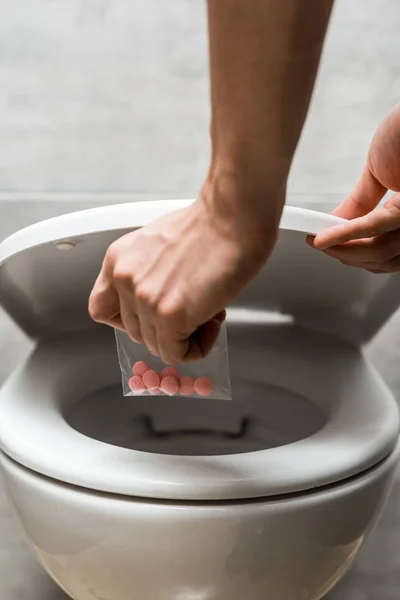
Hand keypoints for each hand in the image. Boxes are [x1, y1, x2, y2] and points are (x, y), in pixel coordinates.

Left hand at [89, 180, 280, 363]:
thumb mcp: (157, 244)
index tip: (150, 317)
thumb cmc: (210, 225)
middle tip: (195, 308)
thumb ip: (146, 274)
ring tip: (209, 309)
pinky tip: (213, 321)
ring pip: (157, 345)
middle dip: (167, 327)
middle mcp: (125, 279)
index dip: (129, 319)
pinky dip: (198, 346)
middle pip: (135, 332)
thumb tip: (158, 304)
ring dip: (185, 336)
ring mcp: (145, 299)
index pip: (101, 309)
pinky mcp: (170, 315)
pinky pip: (178, 354)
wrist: (233, 216)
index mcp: (118, 260)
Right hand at [308, 103, 399, 272]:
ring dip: (345, 250)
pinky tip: (323, 237)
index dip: (354, 254)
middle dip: (348, 256)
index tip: (325, 247)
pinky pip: (377, 227)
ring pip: (380, 251)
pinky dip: (346, 234)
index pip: (384, 249)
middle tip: (321, 246)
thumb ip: (359, 203)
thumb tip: (334, 223)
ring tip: (320, 242)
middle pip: (383, 257)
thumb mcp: (378, 172)